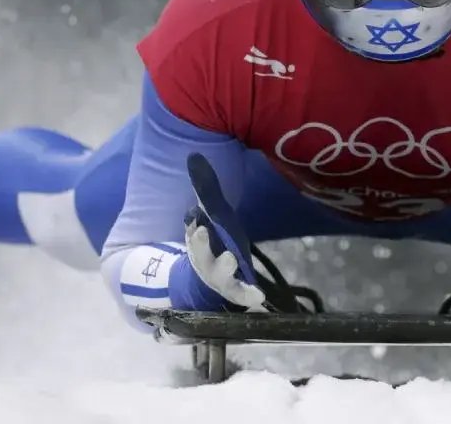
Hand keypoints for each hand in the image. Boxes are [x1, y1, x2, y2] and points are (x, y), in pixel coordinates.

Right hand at [180, 153, 265, 310]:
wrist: (206, 284)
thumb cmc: (211, 244)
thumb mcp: (210, 216)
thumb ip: (205, 190)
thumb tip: (194, 155)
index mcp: (198, 242)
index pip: (192, 232)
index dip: (192, 224)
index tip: (194, 215)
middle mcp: (204, 261)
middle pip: (200, 253)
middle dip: (200, 243)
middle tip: (203, 229)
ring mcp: (218, 278)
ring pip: (218, 275)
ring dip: (223, 267)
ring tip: (231, 257)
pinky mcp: (234, 291)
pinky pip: (240, 295)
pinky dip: (247, 295)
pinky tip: (258, 296)